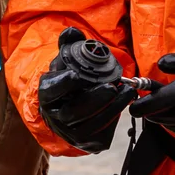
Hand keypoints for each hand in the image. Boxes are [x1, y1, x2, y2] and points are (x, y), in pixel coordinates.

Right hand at [38, 28, 135, 153]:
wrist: (71, 106)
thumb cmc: (70, 79)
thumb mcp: (67, 59)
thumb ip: (69, 43)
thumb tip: (72, 32)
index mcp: (47, 94)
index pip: (52, 90)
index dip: (64, 83)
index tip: (77, 74)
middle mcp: (56, 117)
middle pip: (73, 112)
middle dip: (95, 99)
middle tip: (112, 86)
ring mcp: (71, 133)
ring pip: (91, 125)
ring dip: (112, 108)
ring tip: (127, 92)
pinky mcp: (88, 142)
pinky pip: (103, 133)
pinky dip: (115, 118)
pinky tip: (125, 103)